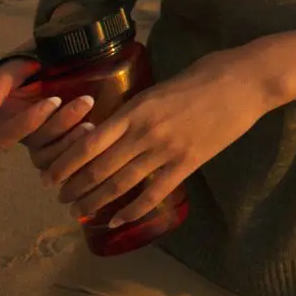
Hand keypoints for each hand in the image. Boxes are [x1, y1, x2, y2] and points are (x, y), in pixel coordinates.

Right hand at [0, 58, 94, 162]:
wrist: (66, 54)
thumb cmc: (33, 59)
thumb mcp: (13, 67)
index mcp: (2, 121)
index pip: (7, 135)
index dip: (30, 122)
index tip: (54, 100)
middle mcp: (22, 136)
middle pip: (37, 145)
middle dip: (61, 124)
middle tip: (86, 101)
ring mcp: (45, 142)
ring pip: (53, 156)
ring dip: (73, 141)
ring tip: (92, 122)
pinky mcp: (64, 144)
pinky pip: (68, 159)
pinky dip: (80, 149)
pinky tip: (96, 132)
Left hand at [44, 49, 270, 227]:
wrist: (246, 81)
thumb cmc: (205, 74)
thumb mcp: (160, 85)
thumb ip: (136, 107)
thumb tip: (114, 126)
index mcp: (135, 108)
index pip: (88, 143)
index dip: (65, 164)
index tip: (50, 176)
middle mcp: (145, 132)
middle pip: (99, 168)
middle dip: (75, 187)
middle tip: (60, 199)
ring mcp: (167, 150)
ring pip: (122, 184)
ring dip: (97, 202)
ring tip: (79, 212)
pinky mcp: (188, 164)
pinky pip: (154, 194)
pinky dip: (133, 211)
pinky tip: (118, 221)